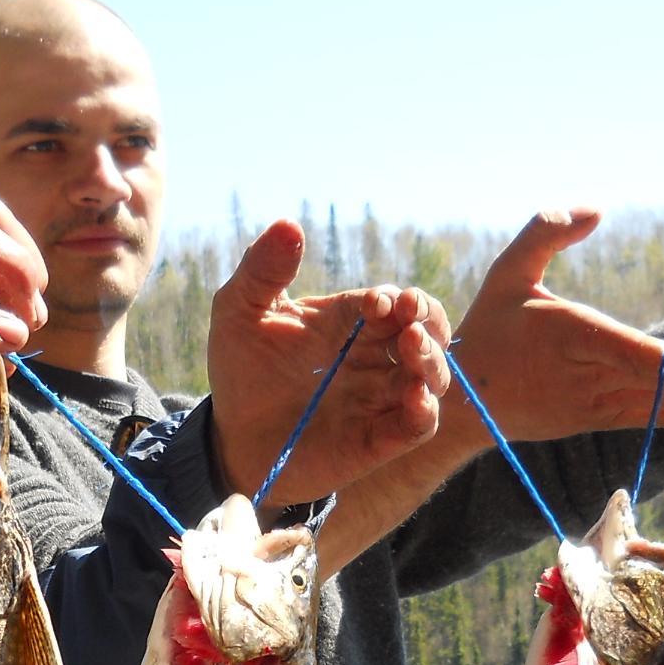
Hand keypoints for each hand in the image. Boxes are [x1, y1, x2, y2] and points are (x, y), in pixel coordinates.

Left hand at [205, 220, 447, 501]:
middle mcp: (375, 357)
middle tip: (411, 316)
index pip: (392, 302)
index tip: (374, 304)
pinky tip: (415, 399)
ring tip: (411, 348)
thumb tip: (288, 225)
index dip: (396, 298)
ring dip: (431, 360)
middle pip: (425, 331)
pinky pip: (418, 425)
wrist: (232, 437)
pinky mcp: (378, 439)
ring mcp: (381, 398)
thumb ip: (262, 270)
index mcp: (352, 321)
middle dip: (428, 320)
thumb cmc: (242, 371)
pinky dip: (424, 412)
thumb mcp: (240, 312)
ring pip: (431, 375)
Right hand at [449, 209, 663, 443]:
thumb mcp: (506, 273)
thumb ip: (544, 232)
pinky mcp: (604, 419)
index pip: (634, 356)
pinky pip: (659, 419)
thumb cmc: (487, 331)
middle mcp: (591, 378)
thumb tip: (595, 210)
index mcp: (570, 339)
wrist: (464, 406)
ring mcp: (600, 405)